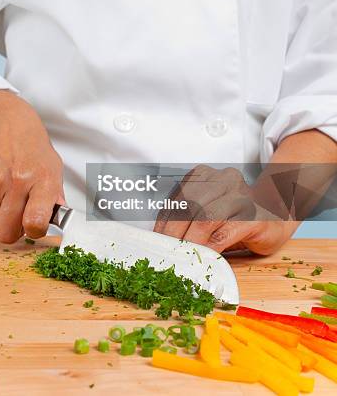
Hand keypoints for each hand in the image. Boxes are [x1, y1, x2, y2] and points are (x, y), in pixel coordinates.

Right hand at [0, 90, 63, 242]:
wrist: (8, 124)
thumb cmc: (34, 150)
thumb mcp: (54, 170)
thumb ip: (56, 198)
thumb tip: (58, 222)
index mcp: (43, 180)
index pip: (35, 222)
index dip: (35, 232)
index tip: (36, 226)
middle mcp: (18, 180)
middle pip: (8, 232)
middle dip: (14, 232)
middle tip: (19, 219)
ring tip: (8, 207)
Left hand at [154, 165, 298, 254]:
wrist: (276, 216)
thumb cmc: (236, 217)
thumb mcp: (207, 214)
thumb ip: (186, 220)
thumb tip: (162, 241)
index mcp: (205, 175)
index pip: (177, 197)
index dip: (164, 221)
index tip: (155, 240)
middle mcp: (223, 179)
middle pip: (189, 205)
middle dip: (174, 232)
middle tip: (167, 251)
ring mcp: (241, 195)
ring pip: (205, 217)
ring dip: (191, 240)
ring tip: (183, 256)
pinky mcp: (254, 215)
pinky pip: (226, 231)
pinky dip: (211, 246)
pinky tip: (205, 256)